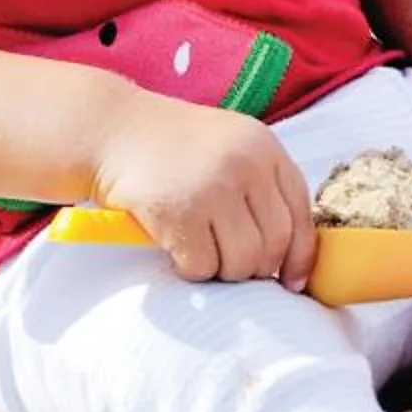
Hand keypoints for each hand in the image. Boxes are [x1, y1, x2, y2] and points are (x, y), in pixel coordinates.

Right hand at [90, 97, 316, 289]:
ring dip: (224, 272)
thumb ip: (262, 186)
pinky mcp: (178, 211)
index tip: (291, 280)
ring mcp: (213, 187)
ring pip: (242, 260)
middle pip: (275, 243)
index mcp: (266, 148)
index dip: (300, 255)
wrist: (110, 131)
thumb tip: (291, 257)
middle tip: (231, 267)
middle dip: (256, 268)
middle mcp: (247, 165)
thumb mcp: (230, 147)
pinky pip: (202, 265)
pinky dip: (192, 270)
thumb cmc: (172, 148)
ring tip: (203, 255)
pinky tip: (177, 251)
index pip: (301, 213)